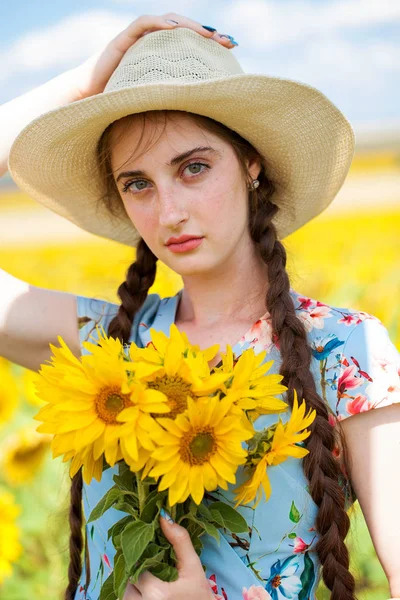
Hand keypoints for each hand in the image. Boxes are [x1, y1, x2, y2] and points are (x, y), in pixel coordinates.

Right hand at [73, 13, 235, 101]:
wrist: (86, 105)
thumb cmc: (119, 110)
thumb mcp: (154, 107)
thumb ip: (174, 105)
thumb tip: (205, 119)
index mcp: (161, 60)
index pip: (190, 45)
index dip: (211, 44)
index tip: (232, 50)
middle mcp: (151, 47)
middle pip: (184, 31)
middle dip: (207, 33)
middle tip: (228, 41)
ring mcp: (136, 42)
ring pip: (167, 23)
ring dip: (189, 26)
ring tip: (208, 33)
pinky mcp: (120, 42)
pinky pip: (141, 26)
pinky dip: (158, 24)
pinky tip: (174, 29)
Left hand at [123, 511, 214, 599]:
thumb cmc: (198, 593)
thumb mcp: (192, 565)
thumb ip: (179, 540)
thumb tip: (163, 514)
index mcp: (156, 593)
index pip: (136, 566)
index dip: (142, 556)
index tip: (152, 552)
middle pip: (127, 580)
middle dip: (136, 569)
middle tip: (151, 564)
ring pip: (125, 592)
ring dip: (133, 584)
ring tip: (150, 578)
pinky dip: (135, 593)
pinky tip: (147, 589)